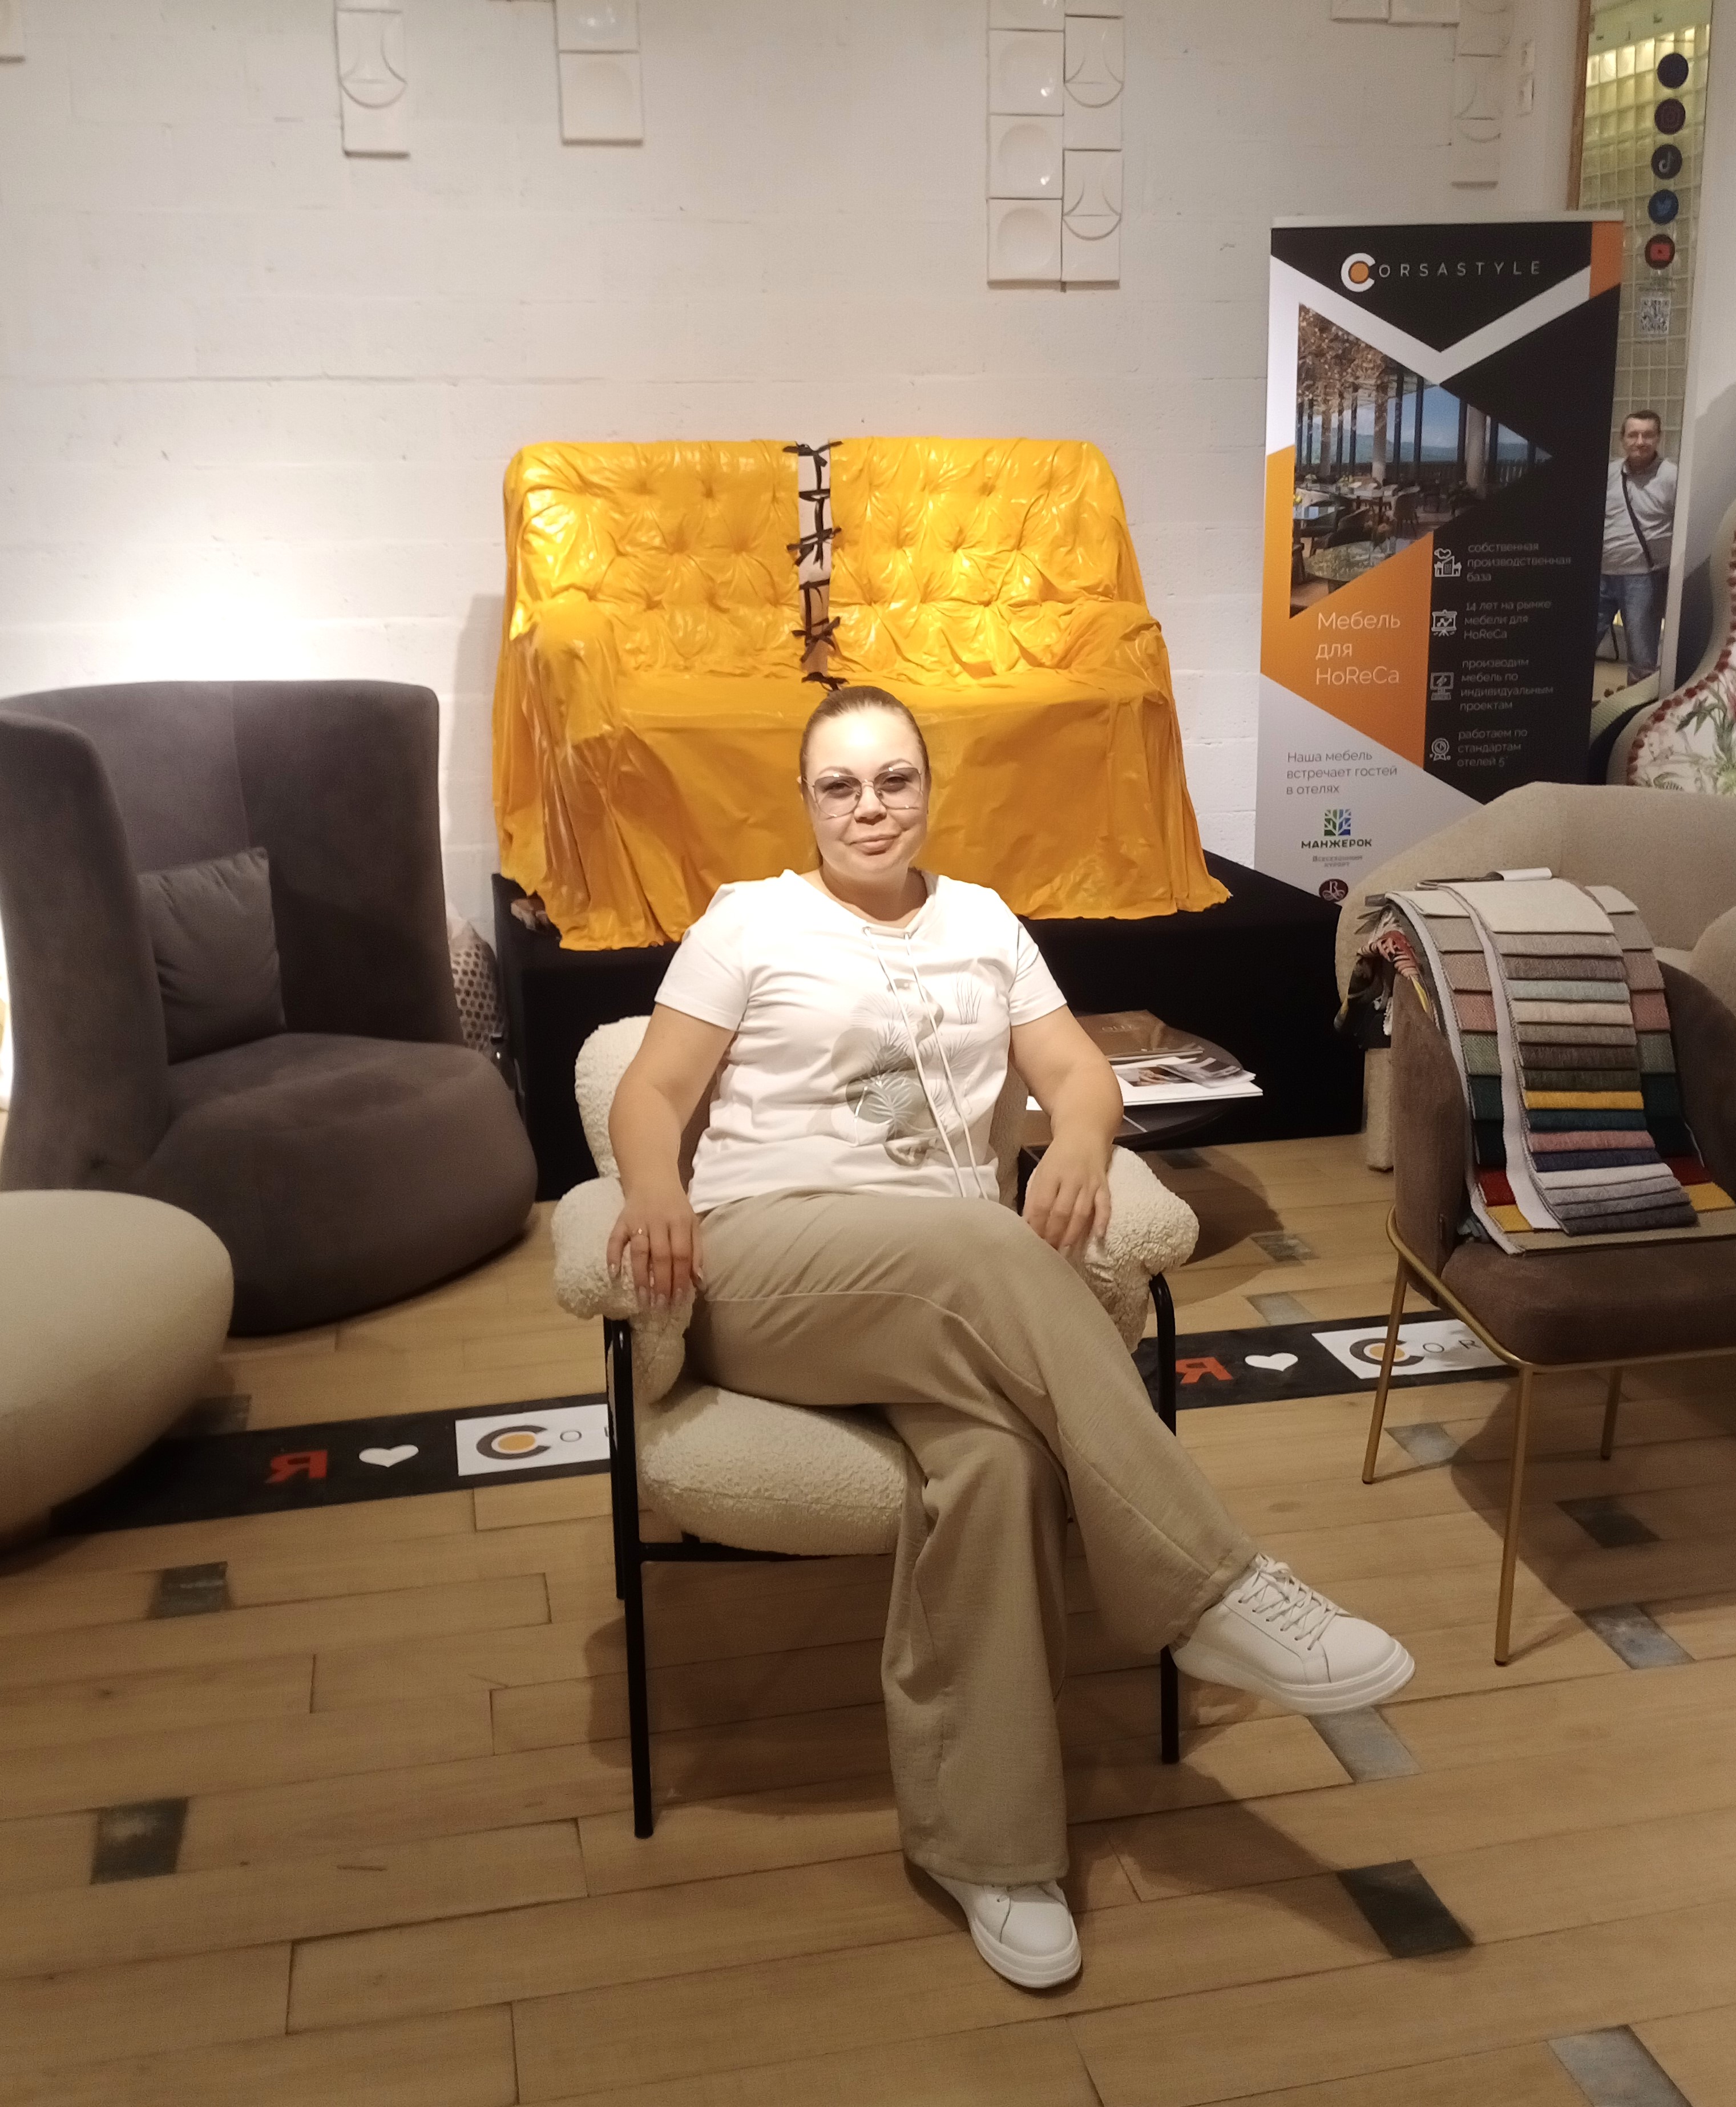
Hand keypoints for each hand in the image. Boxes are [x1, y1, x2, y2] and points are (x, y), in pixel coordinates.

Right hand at [607, 1184, 702, 1306]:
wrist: (652, 1177)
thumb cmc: (675, 1206)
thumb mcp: (692, 1223)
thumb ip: (697, 1251)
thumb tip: (698, 1281)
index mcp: (680, 1222)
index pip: (681, 1255)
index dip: (680, 1278)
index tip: (679, 1300)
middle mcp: (659, 1222)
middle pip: (661, 1256)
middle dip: (662, 1283)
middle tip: (661, 1306)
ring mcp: (638, 1221)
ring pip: (639, 1251)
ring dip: (641, 1277)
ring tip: (643, 1300)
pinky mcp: (621, 1220)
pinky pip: (615, 1239)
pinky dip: (613, 1256)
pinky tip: (614, 1274)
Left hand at [1022, 1137, 1110, 1253]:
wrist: (1085, 1132)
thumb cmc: (1058, 1157)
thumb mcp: (1042, 1171)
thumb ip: (1036, 1196)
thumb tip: (1028, 1224)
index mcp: (1050, 1174)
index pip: (1041, 1204)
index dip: (1036, 1225)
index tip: (1031, 1242)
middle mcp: (1070, 1178)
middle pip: (1061, 1211)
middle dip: (1053, 1234)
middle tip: (1048, 1252)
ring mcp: (1089, 1182)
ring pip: (1081, 1212)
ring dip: (1072, 1234)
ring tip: (1065, 1251)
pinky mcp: (1104, 1185)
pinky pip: (1105, 1205)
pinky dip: (1102, 1220)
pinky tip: (1098, 1236)